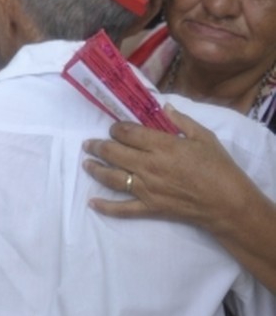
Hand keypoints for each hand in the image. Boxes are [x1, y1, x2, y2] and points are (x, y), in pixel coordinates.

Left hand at [82, 105, 251, 229]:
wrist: (228, 202)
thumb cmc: (219, 167)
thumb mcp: (204, 137)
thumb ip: (181, 121)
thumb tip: (164, 107)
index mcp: (162, 146)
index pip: (128, 134)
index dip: (116, 129)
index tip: (113, 129)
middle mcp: (148, 166)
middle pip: (113, 153)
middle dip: (98, 146)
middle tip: (89, 144)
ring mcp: (146, 188)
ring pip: (111, 178)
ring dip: (95, 169)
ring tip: (86, 163)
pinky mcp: (149, 208)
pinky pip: (122, 209)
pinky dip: (105, 207)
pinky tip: (91, 203)